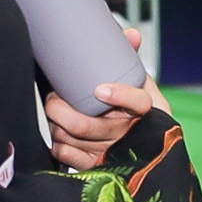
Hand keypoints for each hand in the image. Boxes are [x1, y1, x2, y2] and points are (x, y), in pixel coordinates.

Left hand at [47, 31, 162, 170]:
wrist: (144, 143)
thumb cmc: (135, 108)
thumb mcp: (140, 82)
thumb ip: (131, 57)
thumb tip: (131, 35)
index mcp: (149, 109)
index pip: (139, 103)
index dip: (120, 95)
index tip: (100, 88)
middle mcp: (132, 134)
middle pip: (95, 126)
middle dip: (63, 110)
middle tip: (53, 98)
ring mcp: (115, 152)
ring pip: (78, 139)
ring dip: (57, 125)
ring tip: (53, 114)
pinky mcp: (100, 166)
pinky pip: (71, 157)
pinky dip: (59, 145)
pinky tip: (59, 136)